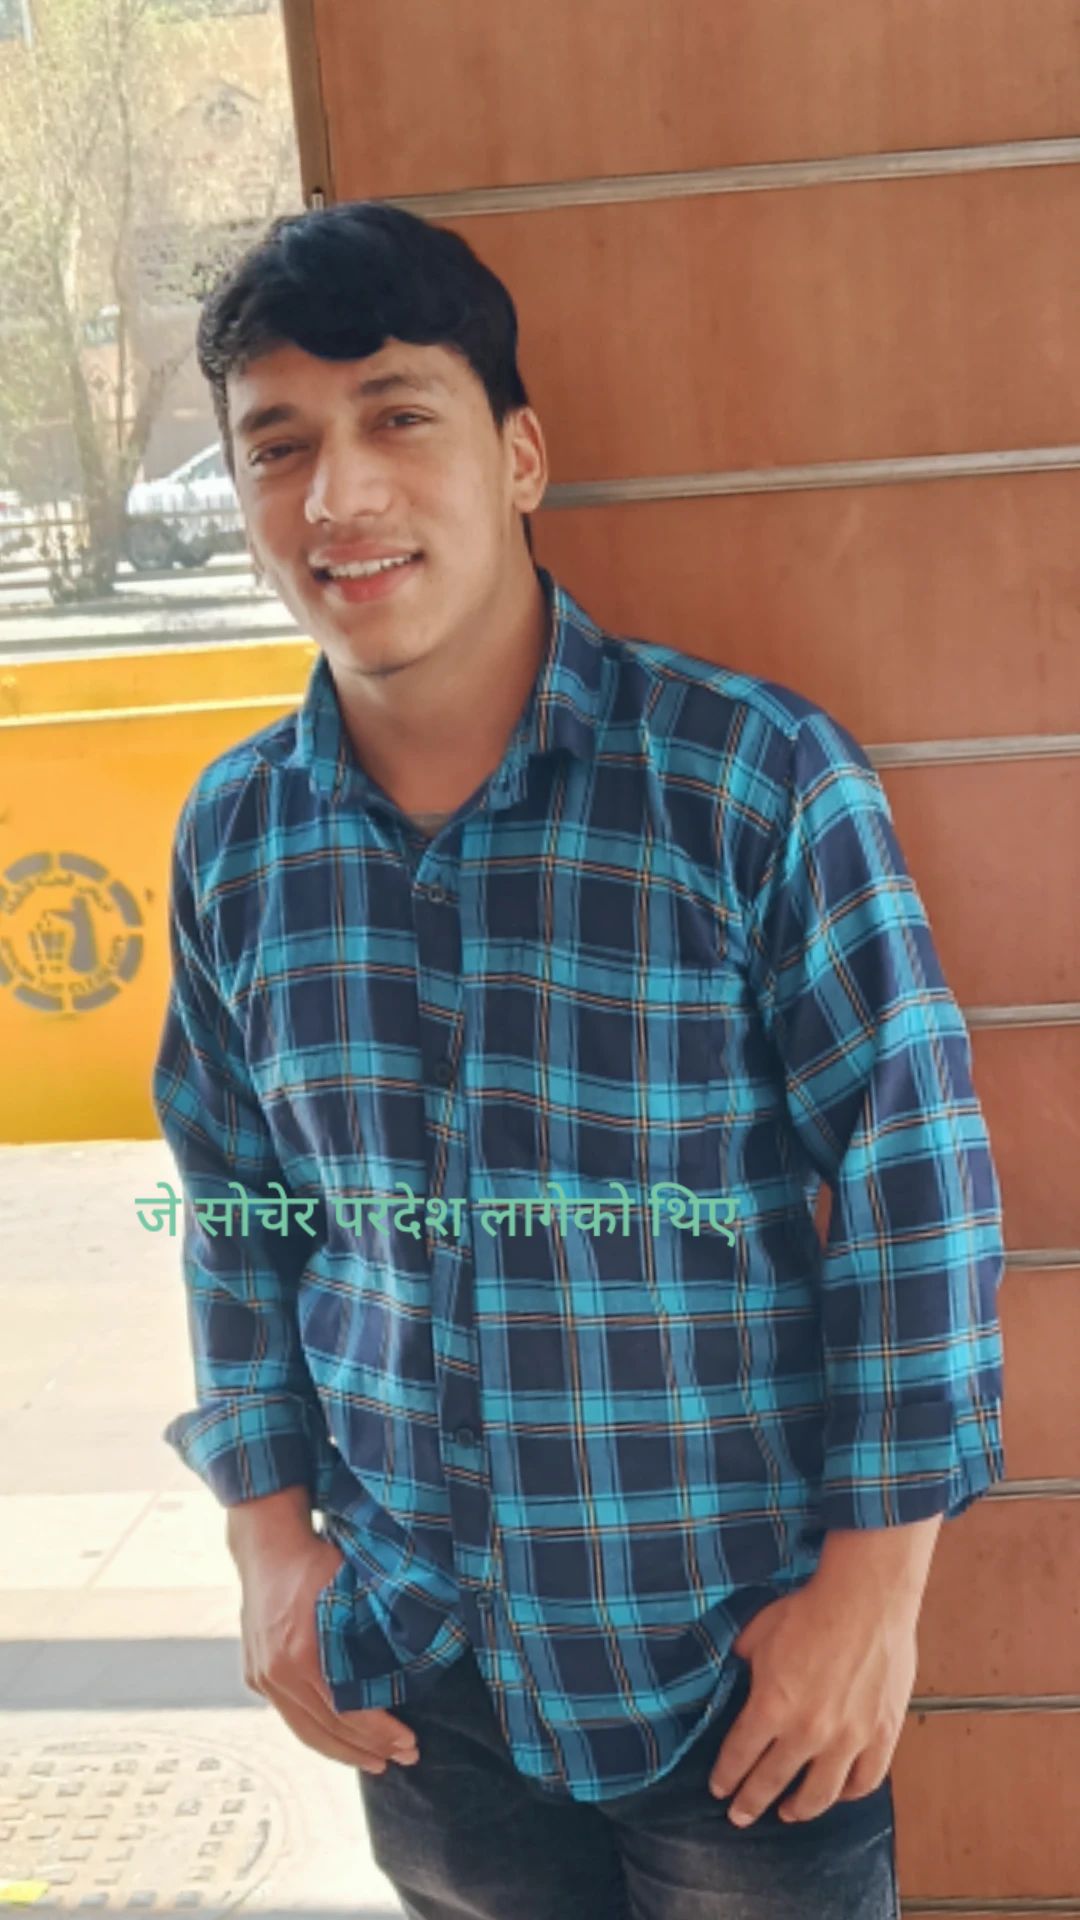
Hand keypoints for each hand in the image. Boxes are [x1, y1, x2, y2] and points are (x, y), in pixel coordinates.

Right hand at [237, 1528, 418, 1773]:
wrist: (266, 1546)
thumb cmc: (315, 1561)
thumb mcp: (351, 1588)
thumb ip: (372, 1629)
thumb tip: (415, 1660)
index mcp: (301, 1653)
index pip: (345, 1711)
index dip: (379, 1732)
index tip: (408, 1742)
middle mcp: (276, 1673)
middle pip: (325, 1731)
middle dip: (367, 1750)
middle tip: (402, 1759)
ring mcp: (262, 1677)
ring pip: (304, 1731)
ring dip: (341, 1751)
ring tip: (374, 1761)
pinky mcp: (255, 1677)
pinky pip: (290, 1716)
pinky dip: (317, 1732)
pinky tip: (341, 1739)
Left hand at [708, 1575, 916, 1826]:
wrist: (865, 1599)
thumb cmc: (810, 1609)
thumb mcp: (759, 1632)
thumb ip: (744, 1661)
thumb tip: (736, 1668)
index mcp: (771, 1707)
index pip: (739, 1755)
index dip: (726, 1776)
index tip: (719, 1789)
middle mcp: (807, 1732)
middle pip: (772, 1781)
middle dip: (751, 1803)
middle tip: (740, 1817)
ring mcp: (848, 1739)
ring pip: (820, 1794)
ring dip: (799, 1809)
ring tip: (787, 1813)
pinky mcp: (881, 1735)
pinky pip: (865, 1780)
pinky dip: (849, 1793)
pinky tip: (839, 1793)